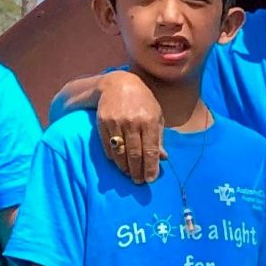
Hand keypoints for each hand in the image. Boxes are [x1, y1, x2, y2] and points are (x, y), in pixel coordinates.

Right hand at [98, 70, 165, 185]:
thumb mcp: (156, 115)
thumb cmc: (142, 101)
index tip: (150, 179)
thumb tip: (163, 158)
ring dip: (124, 167)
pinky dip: (113, 157)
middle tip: (139, 181)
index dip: (151, 167)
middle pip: (134, 154)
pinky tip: (118, 163)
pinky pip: (107, 146)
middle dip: (137, 171)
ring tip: (129, 174)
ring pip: (120, 152)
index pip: (150, 150)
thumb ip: (159, 137)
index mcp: (149, 121)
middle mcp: (132, 122)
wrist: (118, 84)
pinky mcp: (102, 123)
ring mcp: (116, 123)